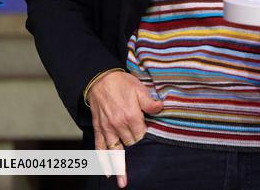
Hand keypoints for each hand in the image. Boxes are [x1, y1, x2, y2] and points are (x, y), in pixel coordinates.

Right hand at [89, 71, 162, 187]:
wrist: (100, 80)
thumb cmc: (122, 84)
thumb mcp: (140, 89)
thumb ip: (150, 102)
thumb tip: (161, 108)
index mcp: (131, 116)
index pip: (142, 135)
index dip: (146, 137)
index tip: (149, 137)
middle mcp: (118, 125)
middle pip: (131, 144)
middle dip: (137, 148)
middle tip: (142, 157)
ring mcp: (107, 129)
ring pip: (115, 152)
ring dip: (119, 167)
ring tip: (123, 182)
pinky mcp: (99, 130)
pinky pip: (99, 148)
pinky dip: (103, 161)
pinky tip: (107, 172)